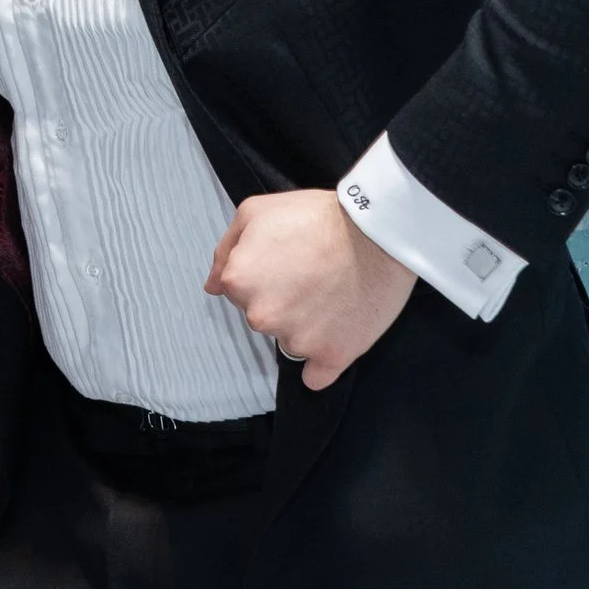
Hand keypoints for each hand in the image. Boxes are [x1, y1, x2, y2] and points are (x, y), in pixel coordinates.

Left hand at [204, 189, 416, 389]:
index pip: (237, 289)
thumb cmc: (316, 216)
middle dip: (282, 300)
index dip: (263, 273)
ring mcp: (296, 339)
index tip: (287, 262)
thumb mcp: (255, 212)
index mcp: (238, 282)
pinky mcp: (331, 356)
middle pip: (263, 316)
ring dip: (305, 326)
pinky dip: (321, 364)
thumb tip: (211, 285)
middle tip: (312, 276)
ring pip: (290, 340)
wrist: (376, 232)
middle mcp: (261, 317)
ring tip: (331, 296)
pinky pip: (316, 376)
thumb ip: (226, 249)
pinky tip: (333, 340)